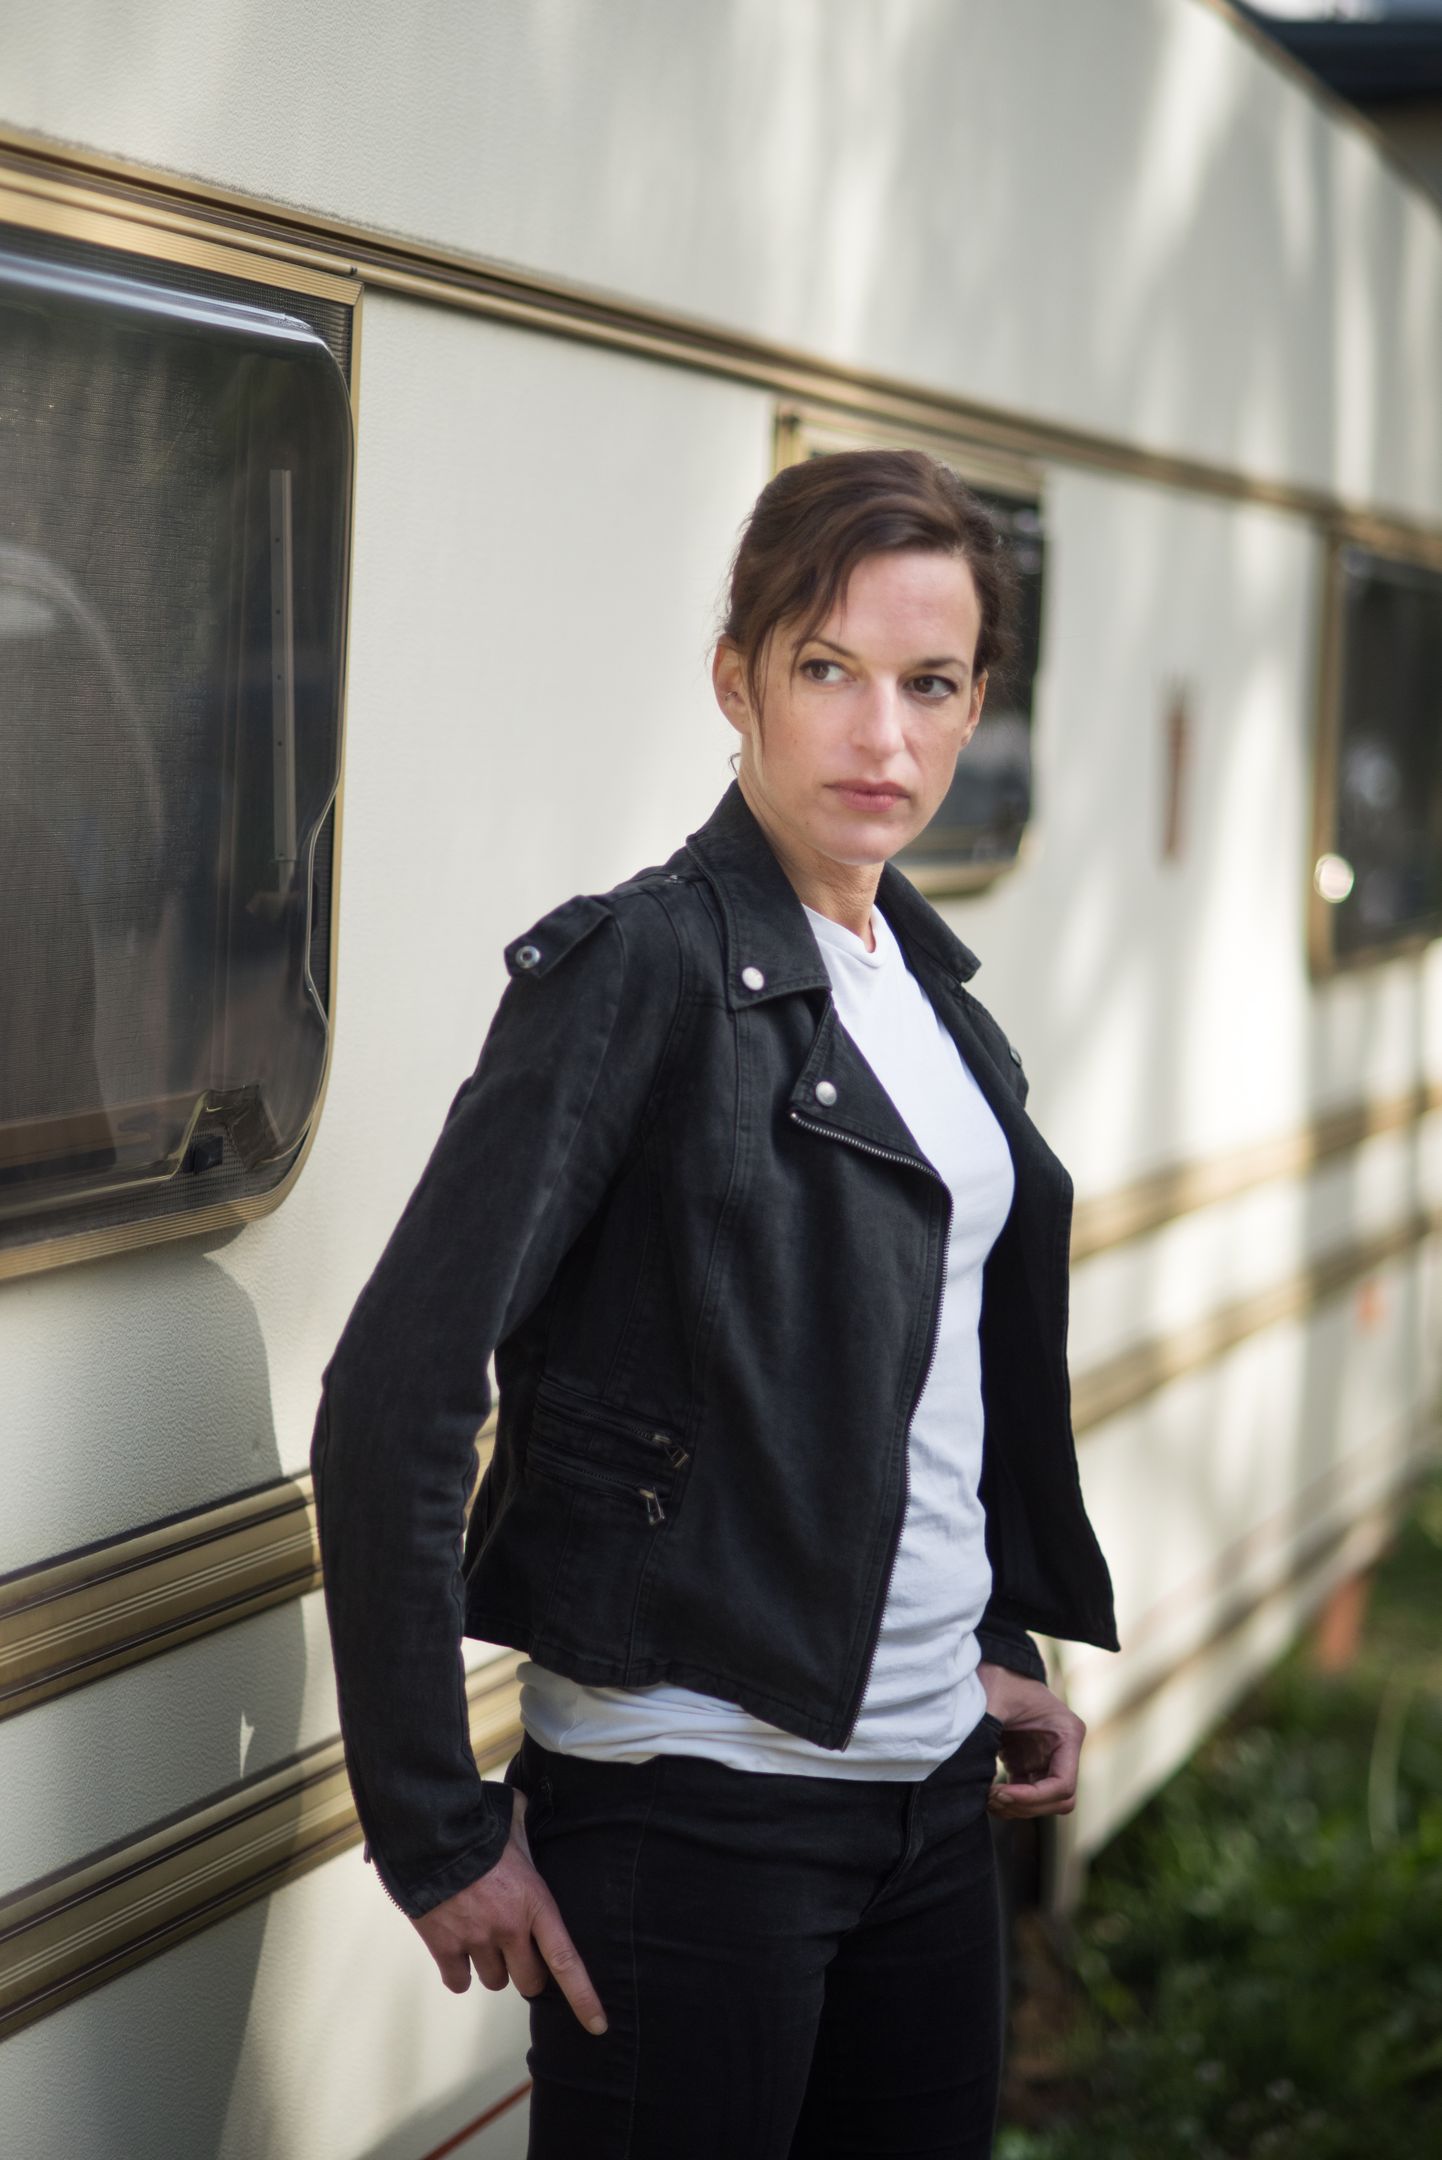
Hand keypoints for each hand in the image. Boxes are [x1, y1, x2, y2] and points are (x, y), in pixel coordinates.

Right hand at [409, 1790, 607, 2033]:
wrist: (430, 1834)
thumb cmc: (478, 1823)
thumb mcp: (515, 1821)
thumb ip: (526, 1828)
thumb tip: (525, 1807)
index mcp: (535, 1902)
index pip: (566, 1960)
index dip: (584, 1997)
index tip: (598, 2026)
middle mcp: (509, 1930)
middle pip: (529, 1980)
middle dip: (527, 1971)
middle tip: (518, 1949)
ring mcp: (476, 1941)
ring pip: (494, 1980)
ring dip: (492, 1966)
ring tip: (482, 1935)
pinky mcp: (444, 1948)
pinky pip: (459, 1982)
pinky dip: (459, 1972)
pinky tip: (457, 1949)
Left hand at [978, 1660, 1085, 1819]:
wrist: (993, 1667)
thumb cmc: (999, 1678)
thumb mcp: (994, 1702)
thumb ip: (987, 1731)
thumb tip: (976, 1772)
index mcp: (1067, 1733)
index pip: (1063, 1785)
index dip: (1033, 1797)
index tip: (1001, 1792)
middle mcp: (1064, 1750)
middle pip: (1059, 1800)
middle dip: (1025, 1805)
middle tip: (992, 1797)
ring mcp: (1049, 1759)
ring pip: (1045, 1803)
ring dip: (1017, 1808)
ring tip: (987, 1798)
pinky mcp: (1031, 1764)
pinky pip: (1029, 1796)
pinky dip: (1010, 1801)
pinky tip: (987, 1794)